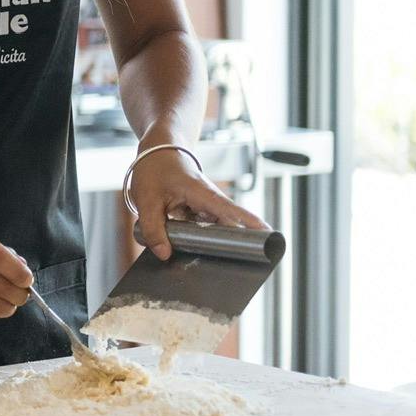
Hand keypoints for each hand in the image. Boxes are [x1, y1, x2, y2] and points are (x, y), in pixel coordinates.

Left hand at [126, 149, 267, 258]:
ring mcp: (206, 206)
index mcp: (204, 195)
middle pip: (230, 226)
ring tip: (217, 261)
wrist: (156, 151)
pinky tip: (192, 248)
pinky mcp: (199, 210)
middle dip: (234, 244)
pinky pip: (204, 228)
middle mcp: (211, 201)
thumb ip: (153, 229)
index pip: (233, 212)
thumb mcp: (146, 200)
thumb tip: (164, 255)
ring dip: (214, 242)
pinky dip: (199, 237)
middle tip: (240, 265)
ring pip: (216, 229)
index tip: (269, 238)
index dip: (251, 226)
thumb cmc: (155, 168)